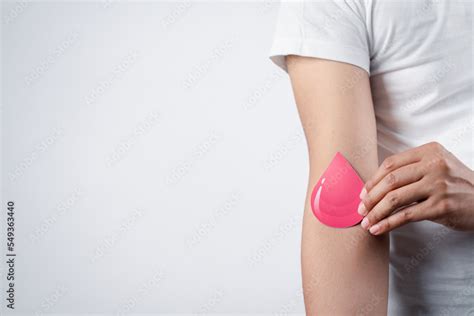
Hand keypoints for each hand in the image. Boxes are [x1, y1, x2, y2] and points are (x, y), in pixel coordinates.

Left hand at [357, 142, 473, 234]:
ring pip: (395, 198)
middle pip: (390, 181)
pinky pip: (406, 215)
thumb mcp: (438, 167)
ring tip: (366, 222)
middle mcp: (434, 165)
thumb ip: (412, 170)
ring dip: (376, 212)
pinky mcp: (441, 207)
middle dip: (370, 197)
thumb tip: (374, 186)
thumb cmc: (457, 185)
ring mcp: (438, 185)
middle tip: (361, 209)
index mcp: (430, 152)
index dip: (373, 179)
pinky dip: (388, 223)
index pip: (391, 164)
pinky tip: (378, 229)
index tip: (363, 192)